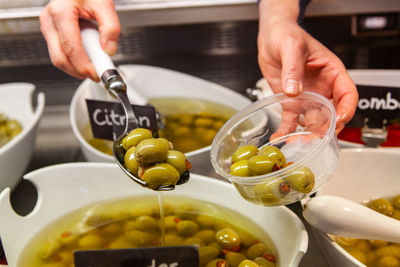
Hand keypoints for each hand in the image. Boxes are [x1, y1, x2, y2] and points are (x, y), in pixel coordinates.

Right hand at [40, 0, 119, 80]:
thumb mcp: (104, 4)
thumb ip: (111, 28)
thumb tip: (109, 50)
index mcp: (61, 12)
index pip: (70, 48)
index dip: (83, 66)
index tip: (96, 74)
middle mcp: (49, 20)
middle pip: (60, 58)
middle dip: (78, 71)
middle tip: (96, 74)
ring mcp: (48, 27)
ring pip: (58, 58)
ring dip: (76, 66)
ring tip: (94, 64)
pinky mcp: (51, 32)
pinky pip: (60, 52)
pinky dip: (74, 59)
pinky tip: (87, 56)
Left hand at [258, 18, 357, 134]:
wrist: (270, 38)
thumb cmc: (287, 35)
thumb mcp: (291, 48)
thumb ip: (293, 69)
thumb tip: (294, 90)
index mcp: (332, 72)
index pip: (347, 94)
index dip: (346, 109)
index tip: (338, 119)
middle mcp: (322, 88)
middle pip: (332, 113)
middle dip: (326, 128)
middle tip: (315, 139)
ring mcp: (307, 97)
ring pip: (313, 121)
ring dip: (307, 134)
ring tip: (296, 143)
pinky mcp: (291, 103)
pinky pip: (291, 120)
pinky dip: (287, 130)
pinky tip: (279, 138)